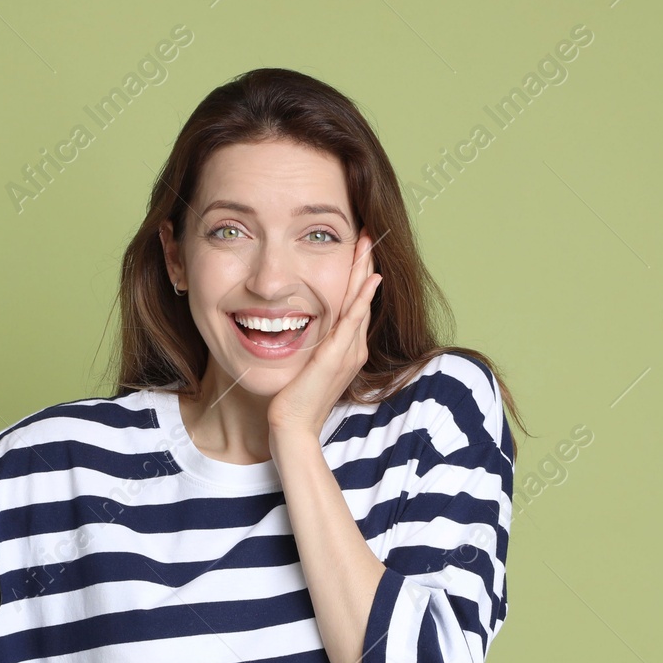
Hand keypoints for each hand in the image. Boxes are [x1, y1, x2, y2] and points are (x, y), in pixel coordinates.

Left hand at [266, 232, 381, 439]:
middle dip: (364, 265)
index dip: (357, 276)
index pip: (355, 304)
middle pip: (362, 297)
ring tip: (368, 244)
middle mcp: (353, 348)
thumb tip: (301, 329)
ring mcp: (348, 352)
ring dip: (365, 272)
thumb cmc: (293, 401)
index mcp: (346, 348)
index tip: (356, 250)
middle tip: (368, 235)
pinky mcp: (336, 357)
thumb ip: (311, 348)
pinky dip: (361, 299)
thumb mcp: (305, 367)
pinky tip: (370, 279)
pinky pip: (352, 321)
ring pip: (360, 303)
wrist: (292, 428)